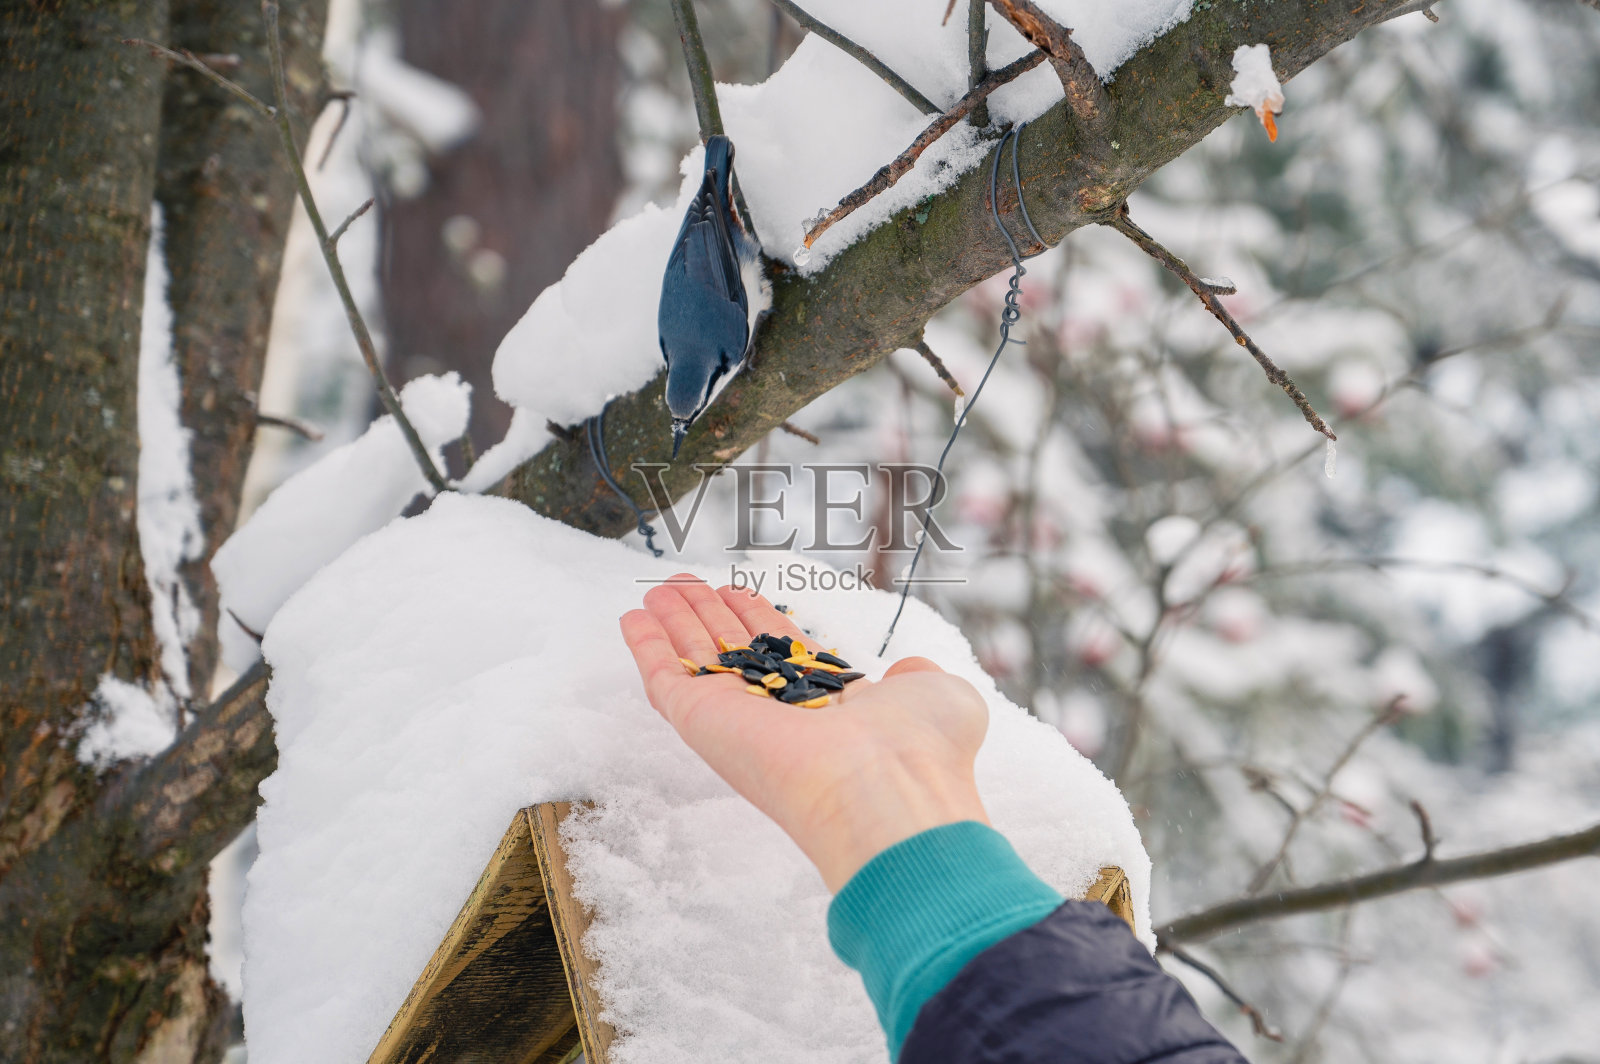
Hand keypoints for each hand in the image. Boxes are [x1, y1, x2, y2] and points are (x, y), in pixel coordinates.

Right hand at [620, 575, 990, 891]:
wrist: (886, 789)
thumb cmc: (921, 748)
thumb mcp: (938, 695)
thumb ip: (919, 676)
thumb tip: (909, 669)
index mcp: (829, 709)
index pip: (785, 657)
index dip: (759, 620)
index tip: (740, 591)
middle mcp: (780, 716)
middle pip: (734, 653)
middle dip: (710, 616)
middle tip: (687, 582)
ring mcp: (737, 720)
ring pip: (696, 661)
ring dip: (675, 622)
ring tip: (660, 587)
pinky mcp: (702, 723)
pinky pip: (665, 679)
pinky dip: (646, 647)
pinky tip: (632, 617)